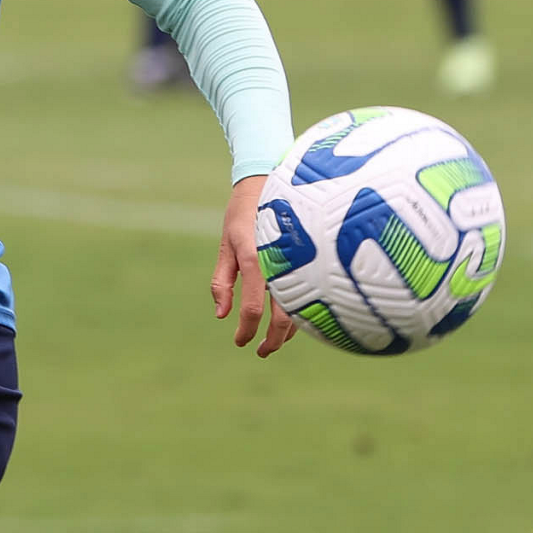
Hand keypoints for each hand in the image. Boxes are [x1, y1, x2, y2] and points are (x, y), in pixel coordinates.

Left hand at [210, 175, 294, 357]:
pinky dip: (301, 312)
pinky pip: (308, 293)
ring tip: (275, 343)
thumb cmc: (244, 212)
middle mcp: (281, 262)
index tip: (241, 343)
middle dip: (273, 340)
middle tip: (262, 353)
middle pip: (283, 315)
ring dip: (289, 330)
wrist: (273, 179)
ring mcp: (299, 261)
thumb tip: (221, 315)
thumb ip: (222, 280)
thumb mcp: (226, 242)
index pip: (255, 305)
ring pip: (300, 307)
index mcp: (256, 257)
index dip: (248, 329)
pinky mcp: (310, 260)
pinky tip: (292, 320)